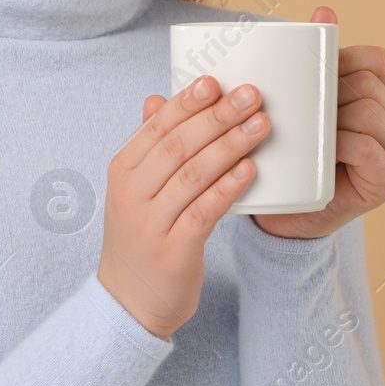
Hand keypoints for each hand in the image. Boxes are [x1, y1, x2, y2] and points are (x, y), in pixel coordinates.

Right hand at [98, 74, 271, 339]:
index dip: (186, 102)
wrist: (128, 304)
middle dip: (217, 116)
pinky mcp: (173, 250)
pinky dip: (228, 187)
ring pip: (193, 174)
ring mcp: (150, 224)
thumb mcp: (136, 191)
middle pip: (177, 145)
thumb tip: (157, 98)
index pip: (156, 127)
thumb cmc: (142, 238)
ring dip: (230, 145)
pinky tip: (250, 169)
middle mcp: (131, 194)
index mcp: (123, 171)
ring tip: (261, 124)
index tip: (216, 81)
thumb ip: (151, 147)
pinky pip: (204, 211)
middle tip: (251, 95)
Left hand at [253, 5, 384, 240]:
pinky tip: (327, 149)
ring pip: (371, 109)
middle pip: (369, 82)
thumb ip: (303, 64)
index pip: (375, 60)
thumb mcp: (291, 106)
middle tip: (303, 109)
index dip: (348, 58)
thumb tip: (322, 9)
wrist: (280, 217)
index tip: (316, 73)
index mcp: (368, 99)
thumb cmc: (285, 157)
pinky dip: (345, 142)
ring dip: (337, 115)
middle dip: (334, 88)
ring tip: (311, 131)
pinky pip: (370, 146)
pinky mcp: (382, 181)